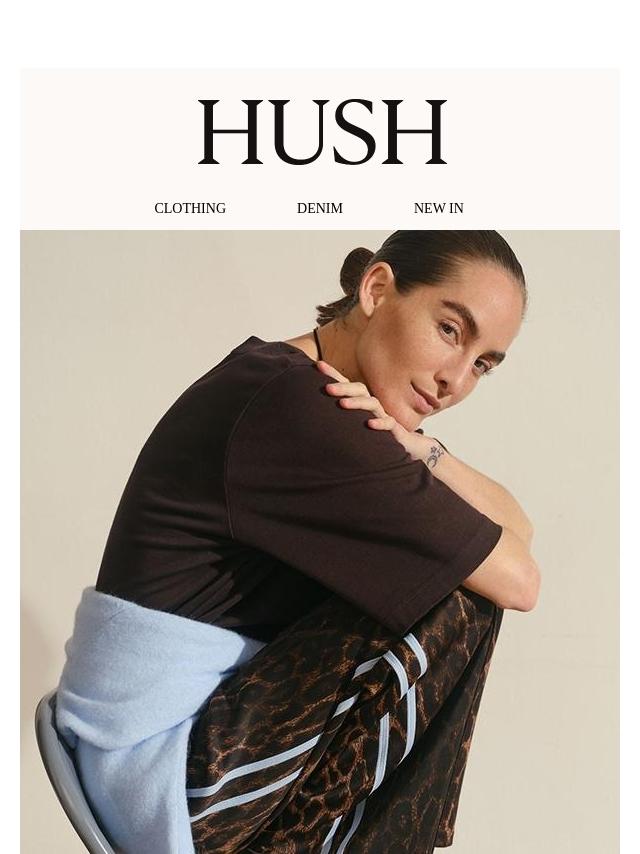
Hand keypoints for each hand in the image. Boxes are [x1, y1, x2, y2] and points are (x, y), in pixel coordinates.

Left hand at [315, 360, 443, 464]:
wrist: (404, 443)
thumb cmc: (376, 430)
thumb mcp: (355, 421)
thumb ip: (340, 413)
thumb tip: (317, 406)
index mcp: (362, 400)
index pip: (346, 384)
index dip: (333, 374)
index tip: (319, 365)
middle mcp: (373, 404)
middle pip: (358, 390)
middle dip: (342, 387)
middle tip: (327, 388)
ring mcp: (383, 415)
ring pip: (371, 404)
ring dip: (357, 403)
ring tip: (342, 404)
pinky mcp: (394, 428)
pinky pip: (388, 423)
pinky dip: (380, 423)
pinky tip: (369, 424)